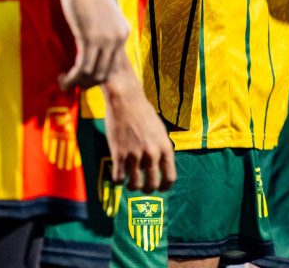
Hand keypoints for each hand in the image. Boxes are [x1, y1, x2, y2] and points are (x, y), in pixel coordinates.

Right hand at [57, 0, 129, 90]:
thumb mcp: (101, 14)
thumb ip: (102, 29)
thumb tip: (93, 42)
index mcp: (124, 32)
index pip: (114, 65)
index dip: (97, 75)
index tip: (81, 75)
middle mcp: (119, 38)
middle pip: (106, 73)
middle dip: (88, 82)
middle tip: (71, 81)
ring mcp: (106, 39)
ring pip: (94, 73)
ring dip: (78, 82)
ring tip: (64, 81)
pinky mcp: (91, 38)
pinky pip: (82, 67)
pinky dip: (72, 77)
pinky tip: (62, 77)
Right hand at [102, 69, 175, 192]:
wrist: (126, 100)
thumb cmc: (143, 113)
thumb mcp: (159, 131)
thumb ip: (160, 149)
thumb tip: (158, 167)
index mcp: (165, 147)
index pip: (170, 177)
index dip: (165, 187)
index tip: (160, 189)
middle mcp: (152, 153)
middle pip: (152, 184)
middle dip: (148, 190)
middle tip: (143, 187)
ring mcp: (135, 155)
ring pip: (135, 185)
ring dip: (132, 186)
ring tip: (130, 182)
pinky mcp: (119, 154)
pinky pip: (118, 178)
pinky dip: (118, 181)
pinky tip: (119, 174)